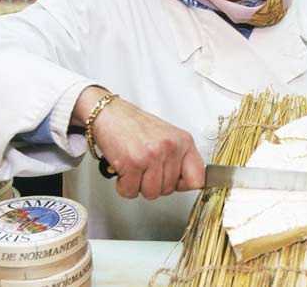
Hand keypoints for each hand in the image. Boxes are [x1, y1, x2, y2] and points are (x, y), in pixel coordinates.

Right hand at [73, 87, 204, 198]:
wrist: (109, 113)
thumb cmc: (135, 126)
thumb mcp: (167, 137)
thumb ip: (179, 159)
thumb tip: (188, 184)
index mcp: (184, 141)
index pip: (198, 178)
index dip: (183, 185)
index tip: (175, 183)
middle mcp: (171, 147)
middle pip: (169, 189)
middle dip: (154, 183)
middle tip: (144, 167)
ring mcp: (152, 155)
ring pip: (151, 193)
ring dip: (138, 185)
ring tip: (134, 167)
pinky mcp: (132, 163)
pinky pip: (131, 191)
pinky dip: (124, 185)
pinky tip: (124, 170)